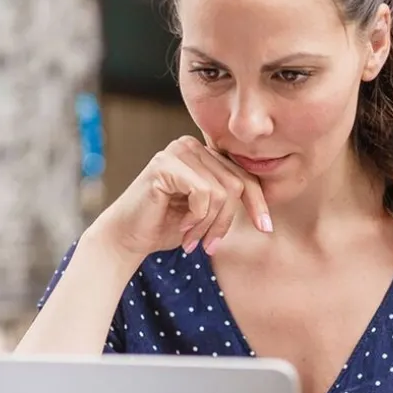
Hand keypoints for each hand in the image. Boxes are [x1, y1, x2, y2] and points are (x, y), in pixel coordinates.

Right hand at [86, 135, 272, 268]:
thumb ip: (228, 199)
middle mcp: (190, 146)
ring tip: (192, 240)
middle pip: (235, 185)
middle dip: (225, 222)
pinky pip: (203, 193)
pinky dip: (196, 218)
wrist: (127, 238)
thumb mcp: (206, 212)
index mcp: (202, 154)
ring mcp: (177, 151)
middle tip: (210, 246)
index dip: (258, 202)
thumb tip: (265, 202)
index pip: (243, 174)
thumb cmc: (166, 227)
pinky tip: (181, 227)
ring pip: (222, 192)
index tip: (265, 228)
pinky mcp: (165, 164)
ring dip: (210, 225)